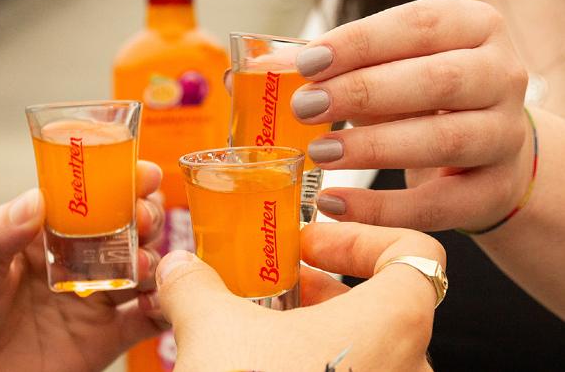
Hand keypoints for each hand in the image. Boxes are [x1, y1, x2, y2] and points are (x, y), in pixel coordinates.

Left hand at [0, 161, 164, 371]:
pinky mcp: (102, 339)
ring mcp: (91, 300)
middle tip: (144, 216)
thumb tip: (33, 200)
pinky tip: (165, 300)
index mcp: (44, 234)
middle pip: (124, 228)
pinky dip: (162, 308)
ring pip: (141, 269)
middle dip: (144, 215)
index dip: (119, 180)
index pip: (89, 197)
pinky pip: (143, 321)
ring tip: (150, 262)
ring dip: (157, 258)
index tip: (141, 171)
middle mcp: (74, 261)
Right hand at [154, 222, 444, 371]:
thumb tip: (179, 268)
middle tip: (276, 284)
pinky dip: (315, 370)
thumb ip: (195, 285)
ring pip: (365, 351)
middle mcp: (408, 370)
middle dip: (321, 287)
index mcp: (392, 325)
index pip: (415, 253)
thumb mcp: (213, 331)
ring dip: (313, 332)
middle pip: (383, 302)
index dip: (361, 236)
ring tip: (258, 331)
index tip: (310, 244)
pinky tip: (261, 370)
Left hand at [290, 0, 532, 231]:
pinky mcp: (493, 190)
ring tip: (317, 153)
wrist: (487, 148)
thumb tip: (253, 70)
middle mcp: (502, 75)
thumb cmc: (421, 94)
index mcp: (474, 27)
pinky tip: (333, 203)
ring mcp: (505, 135)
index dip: (360, 42)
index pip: (419, 24)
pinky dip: (382, 208)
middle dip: (363, 92)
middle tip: (304, 107)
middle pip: (437, 80)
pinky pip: (439, 204)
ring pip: (444, 140)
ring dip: (373, 148)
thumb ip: (328, 65)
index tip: (306, 62)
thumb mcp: (385, 66)